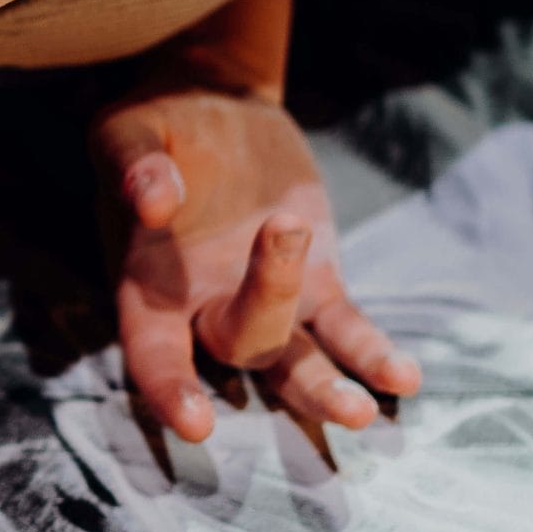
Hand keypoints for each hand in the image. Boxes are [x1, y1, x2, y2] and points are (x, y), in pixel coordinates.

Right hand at [92, 87, 419, 442]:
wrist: (215, 107)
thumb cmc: (158, 123)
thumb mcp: (130, 130)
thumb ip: (135, 165)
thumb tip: (153, 203)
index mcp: (148, 283)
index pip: (152, 349)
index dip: (170, 387)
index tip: (197, 424)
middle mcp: (203, 308)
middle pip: (237, 345)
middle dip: (267, 324)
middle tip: (284, 234)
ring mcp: (266, 302)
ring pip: (294, 362)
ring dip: (325, 390)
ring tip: (362, 411)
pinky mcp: (317, 284)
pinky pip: (345, 330)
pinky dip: (372, 355)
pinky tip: (402, 378)